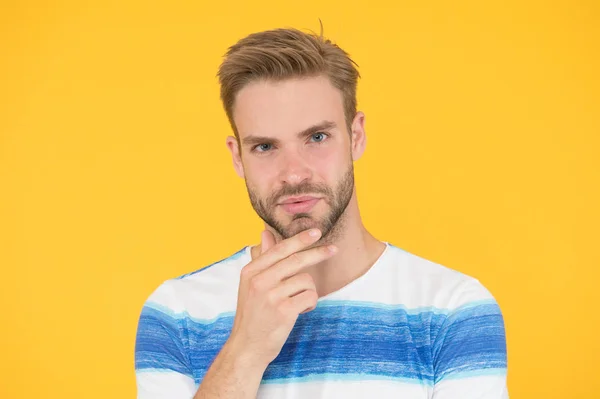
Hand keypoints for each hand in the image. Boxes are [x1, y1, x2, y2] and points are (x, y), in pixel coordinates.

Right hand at [225, 228, 336, 367]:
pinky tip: (301, 311)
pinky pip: (310, 297)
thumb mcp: (251, 284)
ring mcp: (271, 296)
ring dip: (308, 291)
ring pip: (306, 280)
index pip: (279, 249)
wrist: (247, 346)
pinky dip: (310, 303)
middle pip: (296, 260)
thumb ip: (261, 259)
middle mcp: (259, 281)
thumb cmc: (252, 314)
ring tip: (298, 302)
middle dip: (318, 253)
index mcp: (250, 271)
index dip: (299, 239)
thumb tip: (266, 233)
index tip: (316, 232)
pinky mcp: (284, 311)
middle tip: (333, 249)